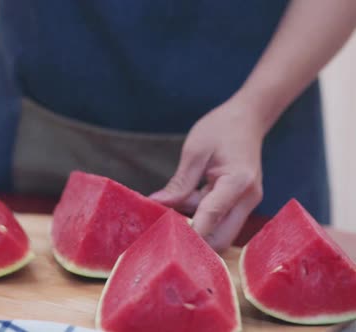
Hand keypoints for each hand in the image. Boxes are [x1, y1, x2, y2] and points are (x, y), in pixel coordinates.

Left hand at [150, 96, 267, 251]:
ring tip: (171, 210)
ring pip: (219, 232)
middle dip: (193, 239)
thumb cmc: (221, 129)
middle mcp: (247, 199)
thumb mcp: (194, 152)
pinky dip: (200, 218)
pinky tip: (182, 205)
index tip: (164, 239)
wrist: (247, 119)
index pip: (211, 216)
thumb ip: (180, 183)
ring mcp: (247, 204)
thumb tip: (157, 204)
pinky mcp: (240, 205)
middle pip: (221, 239)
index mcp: (238, 182)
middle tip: (164, 230)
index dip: (188, 232)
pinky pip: (219, 221)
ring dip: (195, 226)